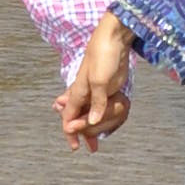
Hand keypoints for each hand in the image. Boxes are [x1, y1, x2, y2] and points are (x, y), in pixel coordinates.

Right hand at [56, 17, 132, 151]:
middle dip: (84, 133)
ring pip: (91, 113)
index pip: (69, 117)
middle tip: (92, 147)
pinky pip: (101, 105)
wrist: (115, 37)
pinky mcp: (107, 86)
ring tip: (96, 139)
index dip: (71, 133)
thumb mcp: (99, 81)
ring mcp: (96, 89)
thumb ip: (96, 103)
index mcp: (78, 92)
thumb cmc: (103, 55)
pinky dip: (100, 115)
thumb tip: (92, 122)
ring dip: (93, 126)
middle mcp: (84, 93)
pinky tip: (101, 120)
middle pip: (80, 118)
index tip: (75, 147)